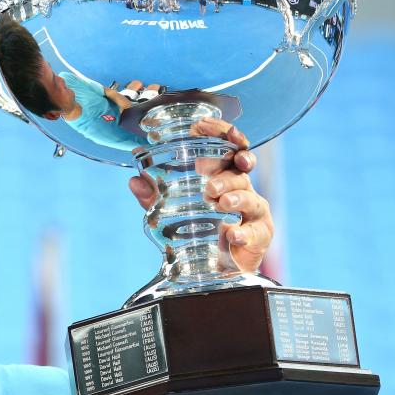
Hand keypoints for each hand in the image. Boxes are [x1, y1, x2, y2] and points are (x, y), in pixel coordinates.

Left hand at [127, 117, 273, 273]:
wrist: (217, 266)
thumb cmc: (201, 229)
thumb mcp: (172, 211)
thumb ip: (154, 197)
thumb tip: (134, 180)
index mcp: (225, 176)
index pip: (229, 149)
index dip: (223, 134)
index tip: (206, 127)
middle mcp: (243, 189)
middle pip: (240, 174)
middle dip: (226, 176)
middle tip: (209, 187)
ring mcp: (254, 212)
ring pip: (252, 198)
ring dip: (237, 198)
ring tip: (222, 202)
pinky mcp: (260, 235)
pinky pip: (255, 232)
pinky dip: (243, 233)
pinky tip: (233, 235)